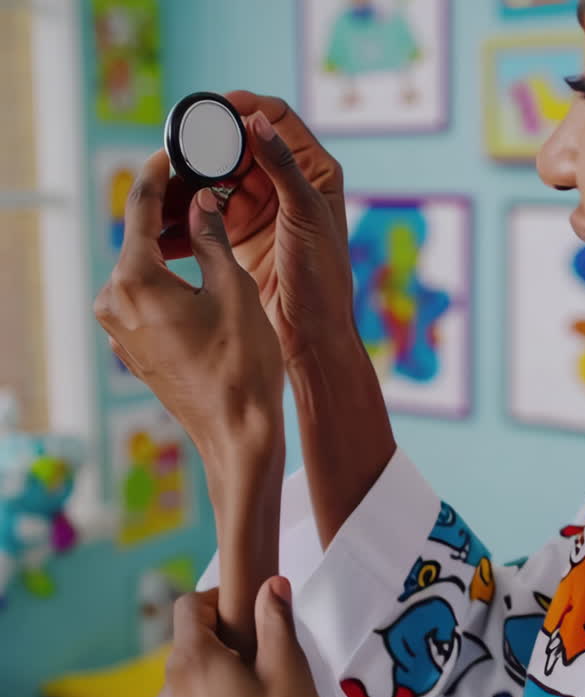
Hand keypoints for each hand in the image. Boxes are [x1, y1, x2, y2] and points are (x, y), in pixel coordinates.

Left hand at [95, 150, 283, 464]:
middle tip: (200, 181)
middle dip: (167, 208)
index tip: (172, 149)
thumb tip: (200, 200)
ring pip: (142, 268)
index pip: (140, 208)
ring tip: (206, 220)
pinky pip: (146, 297)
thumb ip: (211, 238)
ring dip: (170, 243)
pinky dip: (169, 277)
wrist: (238, 432)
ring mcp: (118, 328)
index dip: (158, 173)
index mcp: (134, 280)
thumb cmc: (242, 363)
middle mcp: (113, 301)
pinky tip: (199, 270)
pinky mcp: (131, 346)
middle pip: (138, 237)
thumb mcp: (235, 288)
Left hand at [154, 578, 324, 696]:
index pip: (188, 605)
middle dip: (223, 636)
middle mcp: (169, 688)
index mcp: (192, 662)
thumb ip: (276, 620)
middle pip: (188, 639)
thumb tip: (272, 584)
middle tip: (263, 653)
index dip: (219, 599)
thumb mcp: (288, 670)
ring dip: (218, 667)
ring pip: (190, 671)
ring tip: (256, 688)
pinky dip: (211, 695)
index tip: (249, 610)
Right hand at [159, 91, 355, 368]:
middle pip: (237, 146)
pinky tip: (162, 218)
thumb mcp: (304, 214)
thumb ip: (282, 167)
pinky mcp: (236, 231)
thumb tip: (256, 120)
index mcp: (313, 169)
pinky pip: (203, 211)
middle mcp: (285, 182)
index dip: (246, 106)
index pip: (277, 118)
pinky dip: (183, 213)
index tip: (212, 108)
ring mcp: (259, 205)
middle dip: (205, 147)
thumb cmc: (323, 274)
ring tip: (161, 187)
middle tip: (174, 151)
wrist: (312, 330)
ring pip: (214, 178)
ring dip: (187, 182)